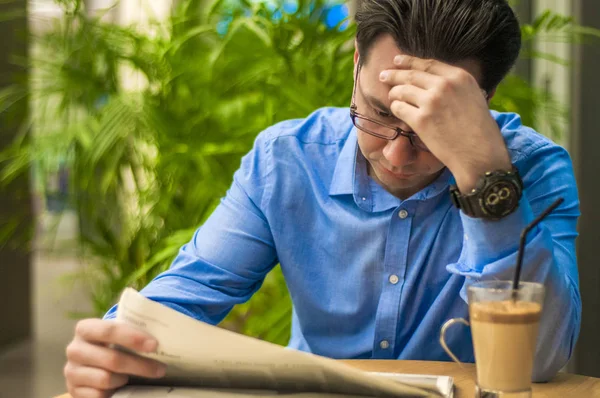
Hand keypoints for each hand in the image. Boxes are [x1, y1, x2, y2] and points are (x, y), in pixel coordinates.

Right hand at [64, 319, 166, 397]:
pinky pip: (98, 395)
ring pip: (106, 379)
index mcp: (85, 329)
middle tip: (161, 369)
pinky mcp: (74, 391)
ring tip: (133, 377)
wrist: (90, 363)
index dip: (133, 337)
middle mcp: (74, 349)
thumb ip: (133, 332)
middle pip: (112, 359)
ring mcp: (72, 372)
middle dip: (140, 365)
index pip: (109, 330)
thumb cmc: (111, 345)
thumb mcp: (118, 334)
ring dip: (126, 379)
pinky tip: (120, 387)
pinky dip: (113, 392)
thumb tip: (167, 335)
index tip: (155, 346)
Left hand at [379, 55, 511, 192]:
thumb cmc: (480, 130)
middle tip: (383, 76)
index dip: (409, 61)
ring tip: (391, 97)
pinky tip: (397, 111)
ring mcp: (431, 101)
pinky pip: (399, 108)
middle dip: (394, 74)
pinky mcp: (420, 120)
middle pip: (410, 75)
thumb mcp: (475, 97)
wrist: (480, 154)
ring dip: (393, 94)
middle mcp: (444, 85)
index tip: (397, 60)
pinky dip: (396, 109)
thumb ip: (457, 87)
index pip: (428, 64)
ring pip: (401, 91)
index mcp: (460, 77)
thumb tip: (440, 81)